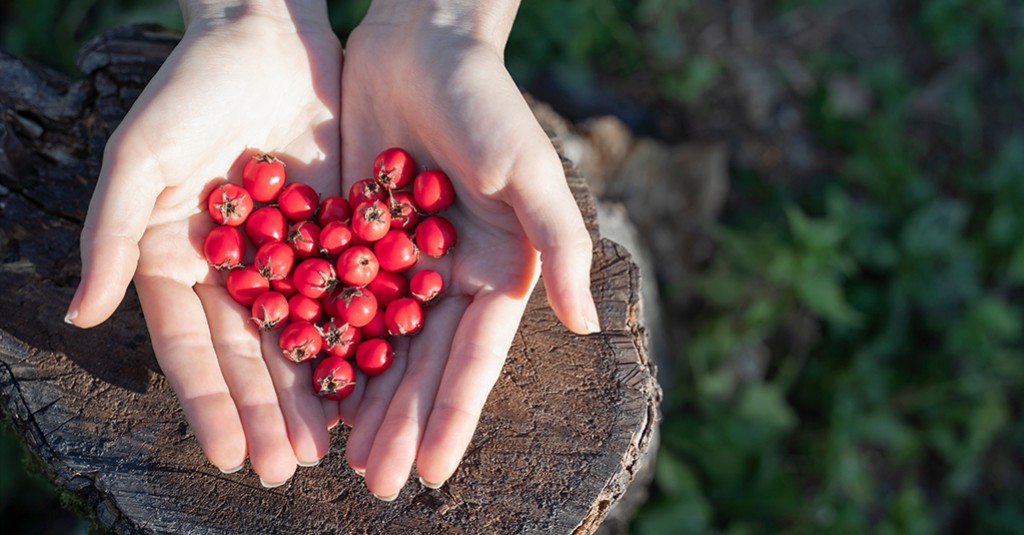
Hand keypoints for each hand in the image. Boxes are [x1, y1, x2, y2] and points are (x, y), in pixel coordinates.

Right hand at [65, 1, 342, 485]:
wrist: (267, 36)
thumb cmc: (190, 90)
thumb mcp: (140, 157)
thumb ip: (111, 234)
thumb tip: (80, 317)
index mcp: (176, 262)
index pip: (191, 347)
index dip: (208, 402)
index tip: (227, 456)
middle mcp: (232, 272)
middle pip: (250, 355)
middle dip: (267, 411)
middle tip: (287, 467)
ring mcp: (287, 257)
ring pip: (302, 336)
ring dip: (312, 391)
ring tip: (328, 444)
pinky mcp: (337, 235)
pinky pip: (349, 294)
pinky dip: (357, 337)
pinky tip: (372, 379)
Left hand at [339, 1, 600, 498]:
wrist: (421, 42)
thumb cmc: (486, 102)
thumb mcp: (531, 169)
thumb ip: (563, 243)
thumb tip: (587, 323)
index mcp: (498, 272)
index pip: (474, 356)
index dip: (454, 414)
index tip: (433, 470)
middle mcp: (451, 278)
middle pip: (422, 363)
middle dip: (401, 423)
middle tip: (375, 482)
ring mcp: (401, 262)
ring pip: (377, 343)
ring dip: (361, 399)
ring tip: (337, 455)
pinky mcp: (355, 238)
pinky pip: (336, 299)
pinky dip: (320, 341)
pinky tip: (301, 382)